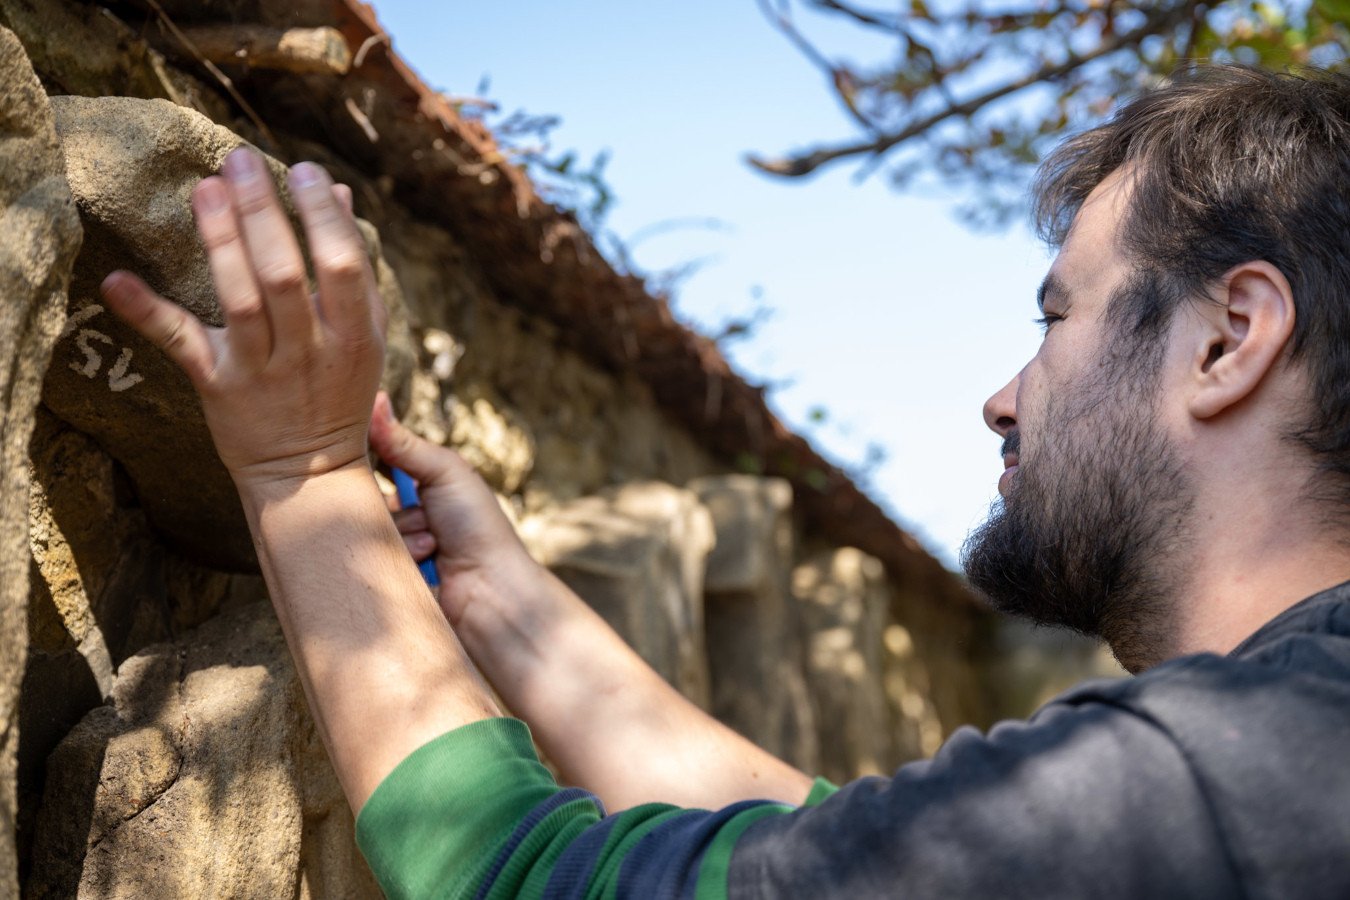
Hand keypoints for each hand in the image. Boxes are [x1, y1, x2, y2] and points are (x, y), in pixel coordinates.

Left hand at [102, 147, 385, 490]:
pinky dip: (147, 313)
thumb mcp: (361, 335)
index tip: (306, 171)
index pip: (344, 266)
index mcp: (353, 336)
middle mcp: (309, 350)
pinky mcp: (219, 387)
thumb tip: (338, 191)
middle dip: (264, 214)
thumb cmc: (337, 392)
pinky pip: (182, 345)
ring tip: (206, 189)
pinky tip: (118, 282)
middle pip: (286, 274)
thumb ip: (352, 269)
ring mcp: (263, 369)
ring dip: (221, 242)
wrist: (308, 473)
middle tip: (241, 162)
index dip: (325, 217)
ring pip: (241, 300)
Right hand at [369, 391, 541, 625]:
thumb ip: (404, 442)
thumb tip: (375, 399)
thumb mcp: (445, 473)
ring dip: (404, 534)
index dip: (365, 458)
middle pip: (364, 497)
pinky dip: (400, 557)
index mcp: (416, 486)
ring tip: (435, 545)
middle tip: (426, 513)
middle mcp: (401, 515)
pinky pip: (368, 559)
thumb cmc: (478, 527)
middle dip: (395, 505)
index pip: (373, 463)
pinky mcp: (385, 576)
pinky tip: (427, 565)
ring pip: (367, 529)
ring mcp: (393, 547)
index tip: (355, 451)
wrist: (492, 590)